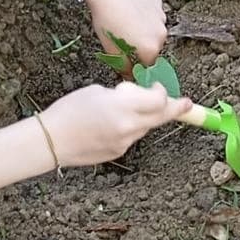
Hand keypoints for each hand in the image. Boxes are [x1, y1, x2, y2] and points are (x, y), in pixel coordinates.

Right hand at [39, 81, 192, 166]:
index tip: (158, 87)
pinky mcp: (119, 152)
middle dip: (176, 109)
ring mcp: (125, 142)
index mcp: (123, 106)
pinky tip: (111, 125)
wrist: (51, 141)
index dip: (162, 92)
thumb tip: (137, 98)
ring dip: (146, 117)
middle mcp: (128, 126)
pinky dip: (130, 128)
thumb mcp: (98, 92)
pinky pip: (132, 137)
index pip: (158, 100)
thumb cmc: (69, 111)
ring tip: (126, 110)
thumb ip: (124, 95)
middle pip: (161, 117)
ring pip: (146, 127)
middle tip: (187, 104)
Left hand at [84, 0, 167, 65]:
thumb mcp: (110, 48)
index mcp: (150, 49)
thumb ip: (123, 66)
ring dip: (144, 29)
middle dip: (141, 45)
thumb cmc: (105, 18)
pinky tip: (130, 9)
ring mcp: (161, 17)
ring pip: (154, 30)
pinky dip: (145, 15)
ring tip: (126, 21)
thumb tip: (129, 75)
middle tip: (123, 36)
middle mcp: (161, 35)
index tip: (126, 55)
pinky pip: (153, 14)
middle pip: (153, 47)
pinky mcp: (158, 2)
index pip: (146, 64)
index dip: (135, 61)